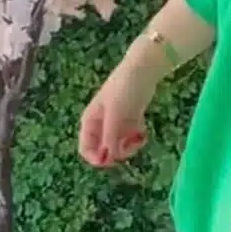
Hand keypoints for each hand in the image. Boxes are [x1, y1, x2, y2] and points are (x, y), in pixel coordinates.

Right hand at [77, 46, 157, 167]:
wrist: (143, 71)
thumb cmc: (123, 89)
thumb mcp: (115, 114)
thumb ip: (110, 136)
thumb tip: (107, 158)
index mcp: (90, 122)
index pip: (86, 149)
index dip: (96, 159)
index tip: (113, 160)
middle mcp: (101, 125)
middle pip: (104, 151)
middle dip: (118, 152)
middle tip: (130, 144)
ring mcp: (116, 124)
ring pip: (119, 146)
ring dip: (130, 146)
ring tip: (140, 136)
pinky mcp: (130, 121)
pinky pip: (131, 138)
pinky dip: (138, 138)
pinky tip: (144, 131)